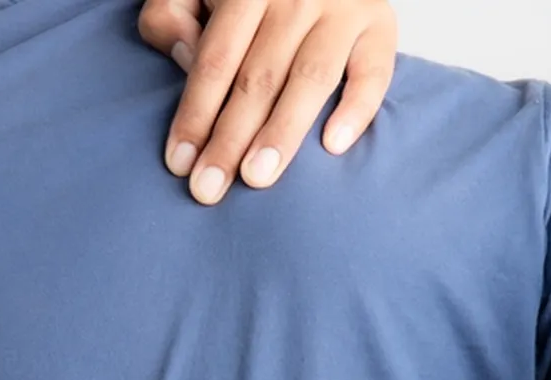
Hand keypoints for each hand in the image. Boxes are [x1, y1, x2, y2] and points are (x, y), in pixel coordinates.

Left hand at [136, 0, 397, 204]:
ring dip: (282, 133)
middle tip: (209, 190)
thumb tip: (184, 58)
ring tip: (257, 178)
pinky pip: (374, 70)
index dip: (196, 113)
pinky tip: (333, 146)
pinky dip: (357, 108)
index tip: (180, 163)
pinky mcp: (380, 24)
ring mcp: (343, 9)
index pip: (216, 60)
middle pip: (259, 77)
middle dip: (230, 139)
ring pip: (311, 79)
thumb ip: (171, 12)